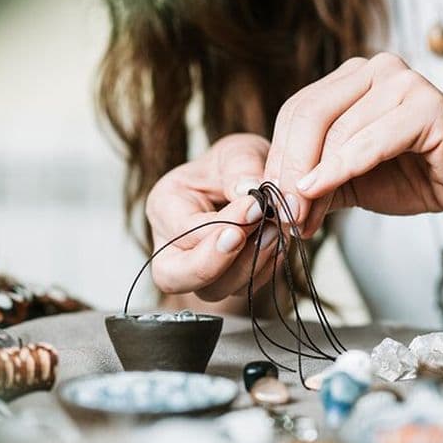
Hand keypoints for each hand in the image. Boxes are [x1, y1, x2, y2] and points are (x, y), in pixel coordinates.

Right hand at [146, 134, 280, 301]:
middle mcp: (171, 244)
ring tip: (274, 233)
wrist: (253, 181)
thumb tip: (249, 189)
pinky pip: (240, 291)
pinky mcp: (224, 281)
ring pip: (212, 291)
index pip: (182, 229)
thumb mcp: (238, 152)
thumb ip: (241, 167)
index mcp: (165, 206)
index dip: (220, 224)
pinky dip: (262, 272)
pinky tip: (277, 245)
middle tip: (251, 237)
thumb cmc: (237, 164)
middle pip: (174, 276)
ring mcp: (196, 268)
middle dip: (215, 263)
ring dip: (247, 267)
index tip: (256, 206)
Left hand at [264, 52, 442, 236]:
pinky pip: (368, 141)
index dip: (278, 158)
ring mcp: (402, 80)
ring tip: (303, 218)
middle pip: (308, 114)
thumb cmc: (420, 178)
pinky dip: (338, 170)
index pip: (297, 110)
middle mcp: (376, 69)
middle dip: (288, 168)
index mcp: (355, 78)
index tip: (269, 202)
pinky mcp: (425, 104)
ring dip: (311, 180)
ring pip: (335, 131)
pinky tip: (317, 193)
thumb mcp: (352, 178)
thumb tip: (270, 197)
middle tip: (281, 212)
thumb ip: (315, 180)